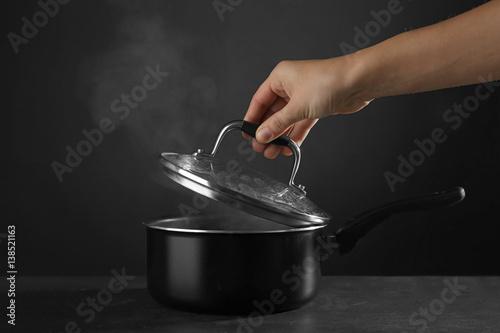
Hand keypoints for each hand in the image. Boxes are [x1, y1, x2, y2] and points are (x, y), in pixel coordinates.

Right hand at [243, 57, 371, 158]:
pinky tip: (290, 146)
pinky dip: (295, 134)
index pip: (259, 101)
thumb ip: (278, 123)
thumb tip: (262, 134)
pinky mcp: (315, 105)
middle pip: (272, 112)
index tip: (247, 134)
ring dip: (280, 136)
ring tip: (273, 151)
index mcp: (280, 77)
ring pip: (286, 119)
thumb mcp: (297, 106)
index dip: (252, 118)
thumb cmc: (329, 82)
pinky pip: (300, 122)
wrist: (358, 82)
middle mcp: (289, 85)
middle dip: (267, 131)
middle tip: (260, 147)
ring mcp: (303, 96)